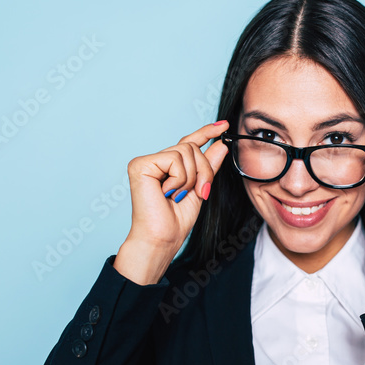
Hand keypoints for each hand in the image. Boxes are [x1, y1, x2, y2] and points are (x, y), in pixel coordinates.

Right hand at [113, 121, 229, 284]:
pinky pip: (174, 159)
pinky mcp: (140, 165)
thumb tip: (220, 144)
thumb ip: (208, 166)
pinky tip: (167, 193)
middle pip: (191, 147)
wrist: (162, 239)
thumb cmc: (176, 221)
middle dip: (203, 171)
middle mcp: (154, 160)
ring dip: (191, 178)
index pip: (188, 143)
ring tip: (178, 196)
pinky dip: (179, 179)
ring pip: (185, 151)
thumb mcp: (199, 188)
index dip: (206, 132)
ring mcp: (146, 161)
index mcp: (167, 166)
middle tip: (198, 193)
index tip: (224, 124)